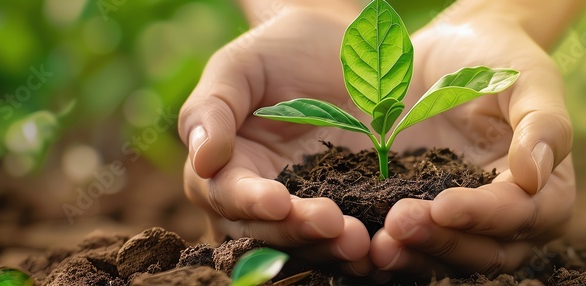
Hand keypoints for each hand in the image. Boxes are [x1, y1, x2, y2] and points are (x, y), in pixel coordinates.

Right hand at [178, 2, 373, 275]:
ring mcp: (308, 210)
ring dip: (329, 250)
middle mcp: (262, 201)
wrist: (351, 48)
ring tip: (359, 241)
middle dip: (296, 233)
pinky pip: (348, 241)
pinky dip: (361, 249)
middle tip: (331, 224)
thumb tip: (203, 158)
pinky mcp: (352, 213)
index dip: (250, 202)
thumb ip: (213, 107)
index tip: (278, 202)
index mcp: (227, 168)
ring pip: (307, 247)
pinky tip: (382, 245)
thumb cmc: (283, 50)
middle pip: (266, 234)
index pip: (227, 196)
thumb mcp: (242, 65)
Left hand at [368, 14, 576, 276]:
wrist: (452, 49)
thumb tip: (535, 175)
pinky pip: (410, 248)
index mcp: (547, 192)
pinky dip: (388, 250)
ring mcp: (463, 228)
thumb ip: (543, 123)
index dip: (483, 215)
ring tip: (376, 245)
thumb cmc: (501, 59)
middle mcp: (510, 223)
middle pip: (484, 253)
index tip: (443, 205)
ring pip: (445, 260)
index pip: (521, 216)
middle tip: (398, 224)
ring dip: (412, 258)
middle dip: (442, 242)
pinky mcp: (423, 222)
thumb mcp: (529, 77)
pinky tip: (358, 241)